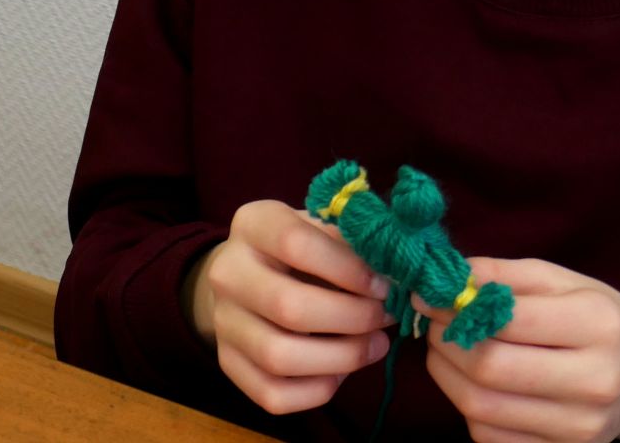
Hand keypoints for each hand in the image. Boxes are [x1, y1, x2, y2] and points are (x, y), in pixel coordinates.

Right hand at [189, 199, 394, 414]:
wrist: (244, 277)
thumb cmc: (299, 251)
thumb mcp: (321, 228)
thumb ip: (353, 245)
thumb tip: (395, 275)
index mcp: (252, 225)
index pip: (295, 243)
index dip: (348, 269)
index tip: (382, 285)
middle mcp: (227, 273)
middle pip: (288, 307)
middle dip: (352, 319)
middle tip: (383, 318)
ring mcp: (223, 322)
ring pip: (278, 356)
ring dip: (341, 358)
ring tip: (374, 346)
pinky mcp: (228, 363)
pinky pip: (273, 395)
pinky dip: (317, 391)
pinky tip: (340, 371)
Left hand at [417, 257, 619, 442]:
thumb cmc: (593, 319)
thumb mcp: (558, 280)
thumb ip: (499, 274)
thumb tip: (443, 278)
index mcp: (600, 325)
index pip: (508, 319)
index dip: (454, 306)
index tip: (429, 294)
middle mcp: (598, 381)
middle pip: (490, 367)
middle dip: (445, 341)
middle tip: (433, 322)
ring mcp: (583, 427)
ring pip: (481, 406)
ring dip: (445, 373)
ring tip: (446, 347)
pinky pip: (488, 435)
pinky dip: (466, 405)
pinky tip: (470, 381)